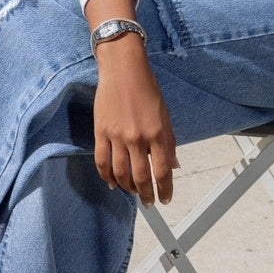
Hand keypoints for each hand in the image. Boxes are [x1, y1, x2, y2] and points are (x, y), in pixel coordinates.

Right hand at [93, 33, 177, 204]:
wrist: (123, 70)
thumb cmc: (147, 89)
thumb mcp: (165, 114)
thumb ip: (169, 142)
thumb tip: (173, 166)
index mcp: (157, 133)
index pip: (162, 171)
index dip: (165, 189)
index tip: (165, 198)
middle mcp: (137, 138)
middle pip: (141, 177)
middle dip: (146, 195)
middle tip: (148, 202)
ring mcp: (117, 136)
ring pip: (120, 173)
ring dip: (127, 188)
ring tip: (132, 192)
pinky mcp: (101, 132)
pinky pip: (102, 162)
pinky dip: (106, 176)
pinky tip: (112, 183)